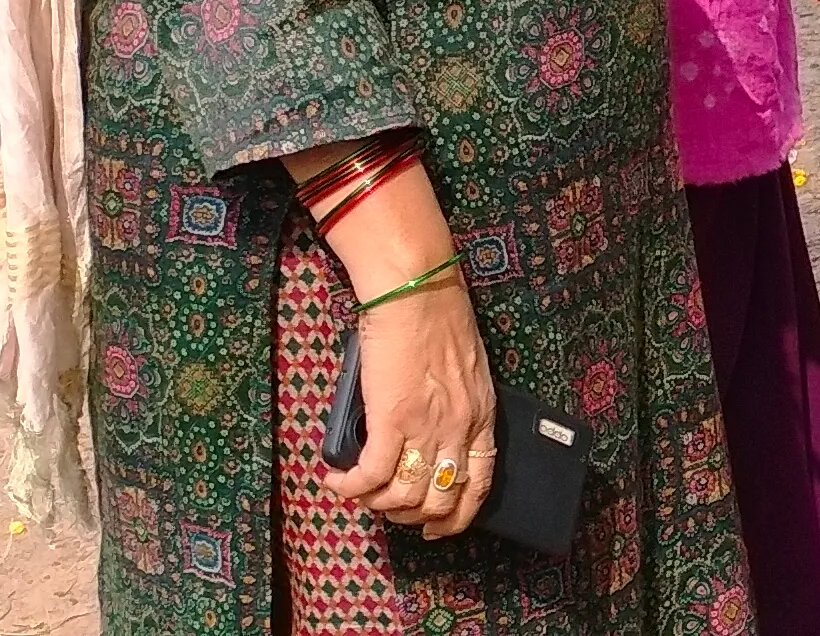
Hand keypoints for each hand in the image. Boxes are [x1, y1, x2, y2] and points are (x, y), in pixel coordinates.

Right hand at [322, 273, 496, 538]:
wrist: (416, 292)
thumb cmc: (437, 319)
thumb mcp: (463, 371)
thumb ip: (455, 406)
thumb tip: (429, 434)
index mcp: (483, 416)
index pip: (481, 484)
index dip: (458, 517)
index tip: (438, 529)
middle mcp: (460, 429)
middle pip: (440, 500)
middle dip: (410, 516)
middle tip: (386, 509)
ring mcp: (427, 428)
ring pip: (404, 496)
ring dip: (376, 504)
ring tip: (357, 492)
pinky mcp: (391, 421)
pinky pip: (371, 475)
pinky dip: (350, 487)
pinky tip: (336, 480)